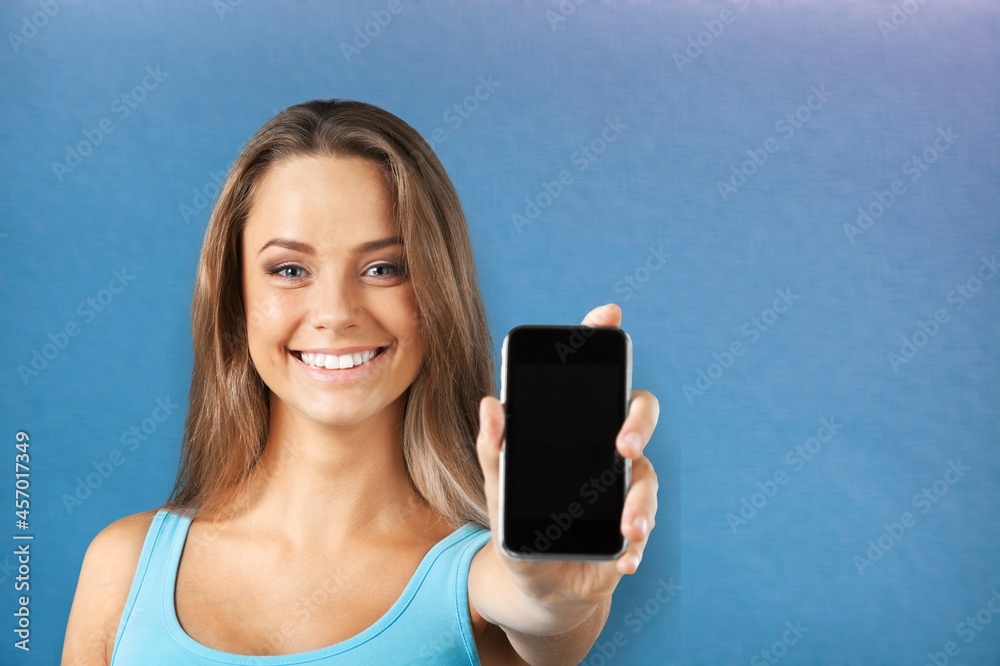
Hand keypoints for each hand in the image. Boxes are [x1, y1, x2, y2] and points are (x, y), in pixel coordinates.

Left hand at [474, 303, 659, 630]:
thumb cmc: (519, 524)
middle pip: (638, 413)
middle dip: (638, 422)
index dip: (601, 340)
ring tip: (628, 525)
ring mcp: (623, 486)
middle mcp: (605, 449)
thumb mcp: (498, 489)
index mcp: (573, 430)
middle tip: (623, 444)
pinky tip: (624, 559)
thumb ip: (493, 451)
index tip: (607, 314)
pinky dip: (636, 544)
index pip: (592, 377)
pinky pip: (644, 526)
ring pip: (647, 475)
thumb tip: (490, 404)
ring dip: (641, 500)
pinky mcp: (631, 526)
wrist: (538, 585)